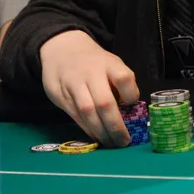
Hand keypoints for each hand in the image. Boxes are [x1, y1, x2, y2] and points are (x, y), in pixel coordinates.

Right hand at [40, 30, 138, 147]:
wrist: (62, 50)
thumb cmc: (95, 62)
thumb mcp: (111, 63)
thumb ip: (120, 83)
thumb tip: (131, 111)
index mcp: (109, 63)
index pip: (124, 78)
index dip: (130, 94)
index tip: (132, 105)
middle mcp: (91, 73)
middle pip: (104, 102)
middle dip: (115, 125)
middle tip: (124, 141)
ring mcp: (74, 85)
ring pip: (88, 112)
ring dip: (101, 131)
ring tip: (111, 143)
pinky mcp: (61, 96)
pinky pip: (75, 116)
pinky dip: (87, 129)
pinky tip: (96, 136)